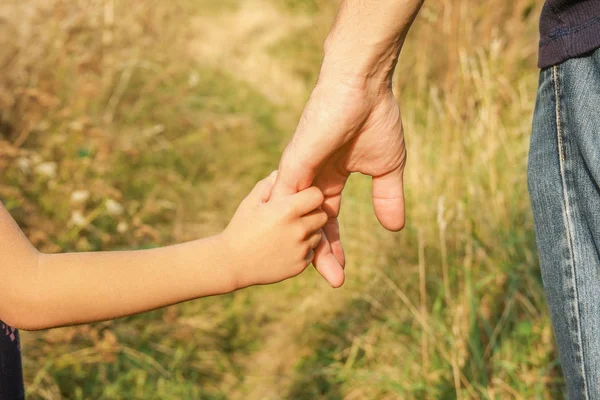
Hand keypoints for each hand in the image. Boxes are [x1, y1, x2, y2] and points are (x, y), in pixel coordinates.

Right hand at [222, 171, 327, 288]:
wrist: (232, 264)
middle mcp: (298, 229)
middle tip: (294, 216)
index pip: (317, 195)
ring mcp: (301, 249)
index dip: (309, 195)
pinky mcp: (301, 265)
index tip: (300, 199)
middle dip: (311, 213)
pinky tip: (283, 248)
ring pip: (318, 234)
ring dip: (308, 232)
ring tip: (286, 233)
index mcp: (287, 210)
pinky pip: (311, 251)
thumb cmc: (240, 229)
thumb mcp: (250, 202)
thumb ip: (268, 185)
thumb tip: (281, 172)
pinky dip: (302, 249)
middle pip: (322, 215)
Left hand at [271, 80, 405, 287]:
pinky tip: (290, 246)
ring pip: (296, 217)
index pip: (327, 220)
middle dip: (322, 255)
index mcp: (330, 179)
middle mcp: (310, 179)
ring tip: (317, 272)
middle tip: (334, 282)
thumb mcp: (386, 168)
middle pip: (310, 225)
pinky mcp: (294, 162)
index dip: (333, 246)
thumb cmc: (375, 119)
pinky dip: (287, 222)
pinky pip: (285, 198)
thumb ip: (387, 197)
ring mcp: (299, 172)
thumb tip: (395, 228)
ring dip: (305, 244)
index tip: (340, 272)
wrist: (364, 86)